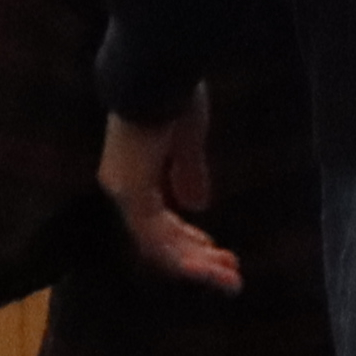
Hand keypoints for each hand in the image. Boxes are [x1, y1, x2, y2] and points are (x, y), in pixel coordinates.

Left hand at [98, 103, 239, 294]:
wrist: (157, 76)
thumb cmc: (173, 96)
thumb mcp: (188, 139)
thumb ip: (189, 171)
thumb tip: (198, 205)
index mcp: (136, 172)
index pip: (160, 217)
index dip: (189, 236)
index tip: (216, 250)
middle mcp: (125, 187)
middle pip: (160, 237)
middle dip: (197, 258)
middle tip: (230, 275)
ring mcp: (126, 192)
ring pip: (159, 245)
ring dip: (195, 264)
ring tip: (229, 279)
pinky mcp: (132, 195)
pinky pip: (157, 239)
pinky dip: (184, 256)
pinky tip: (209, 268)